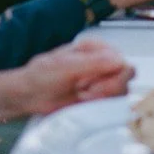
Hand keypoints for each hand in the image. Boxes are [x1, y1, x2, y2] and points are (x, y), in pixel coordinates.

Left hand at [6, 38, 133, 119]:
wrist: (28, 95)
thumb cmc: (42, 75)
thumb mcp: (65, 66)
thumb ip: (93, 63)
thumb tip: (119, 60)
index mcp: (97, 49)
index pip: (122, 60)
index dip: (112, 75)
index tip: (91, 83)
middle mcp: (102, 63)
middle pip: (125, 76)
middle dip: (107, 88)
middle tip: (85, 91)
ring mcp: (100, 80)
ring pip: (120, 90)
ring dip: (101, 97)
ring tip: (81, 95)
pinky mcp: (97, 97)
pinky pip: (110, 102)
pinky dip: (98, 105)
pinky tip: (83, 102)